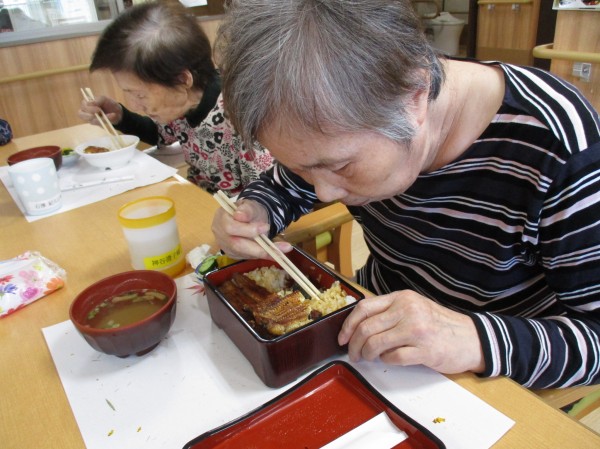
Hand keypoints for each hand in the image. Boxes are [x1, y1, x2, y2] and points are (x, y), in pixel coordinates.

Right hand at [78, 95, 122, 126]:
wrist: (118, 112)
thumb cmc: (109, 104)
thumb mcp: (105, 99)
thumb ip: (97, 99)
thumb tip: (89, 103)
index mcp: (87, 103)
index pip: (83, 106)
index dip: (89, 108)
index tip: (98, 109)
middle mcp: (86, 111)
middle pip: (81, 114)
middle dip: (90, 115)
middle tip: (100, 113)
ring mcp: (90, 118)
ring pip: (90, 120)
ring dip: (100, 119)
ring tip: (109, 116)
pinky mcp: (96, 124)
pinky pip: (98, 124)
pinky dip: (105, 121)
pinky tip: (111, 117)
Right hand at [211, 199, 292, 258]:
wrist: (248, 218)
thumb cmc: (248, 211)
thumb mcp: (249, 205)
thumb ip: (246, 210)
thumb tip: (240, 215)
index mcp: (221, 218)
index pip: (231, 228)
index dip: (248, 230)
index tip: (266, 227)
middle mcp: (220, 235)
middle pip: (237, 245)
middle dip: (258, 248)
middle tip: (279, 248)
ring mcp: (226, 246)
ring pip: (244, 254)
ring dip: (265, 253)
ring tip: (283, 251)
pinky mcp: (234, 254)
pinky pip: (249, 257)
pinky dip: (263, 256)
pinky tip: (276, 254)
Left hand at [338, 290, 484, 373]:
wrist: (471, 338)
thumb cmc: (438, 324)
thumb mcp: (413, 307)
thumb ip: (389, 311)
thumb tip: (357, 324)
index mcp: (402, 298)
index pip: (364, 308)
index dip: (348, 325)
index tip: (342, 338)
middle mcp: (408, 310)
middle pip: (366, 328)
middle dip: (353, 345)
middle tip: (353, 354)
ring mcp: (417, 330)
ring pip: (376, 343)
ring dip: (366, 355)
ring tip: (367, 359)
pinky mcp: (425, 350)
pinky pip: (393, 358)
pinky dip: (386, 361)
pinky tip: (389, 359)